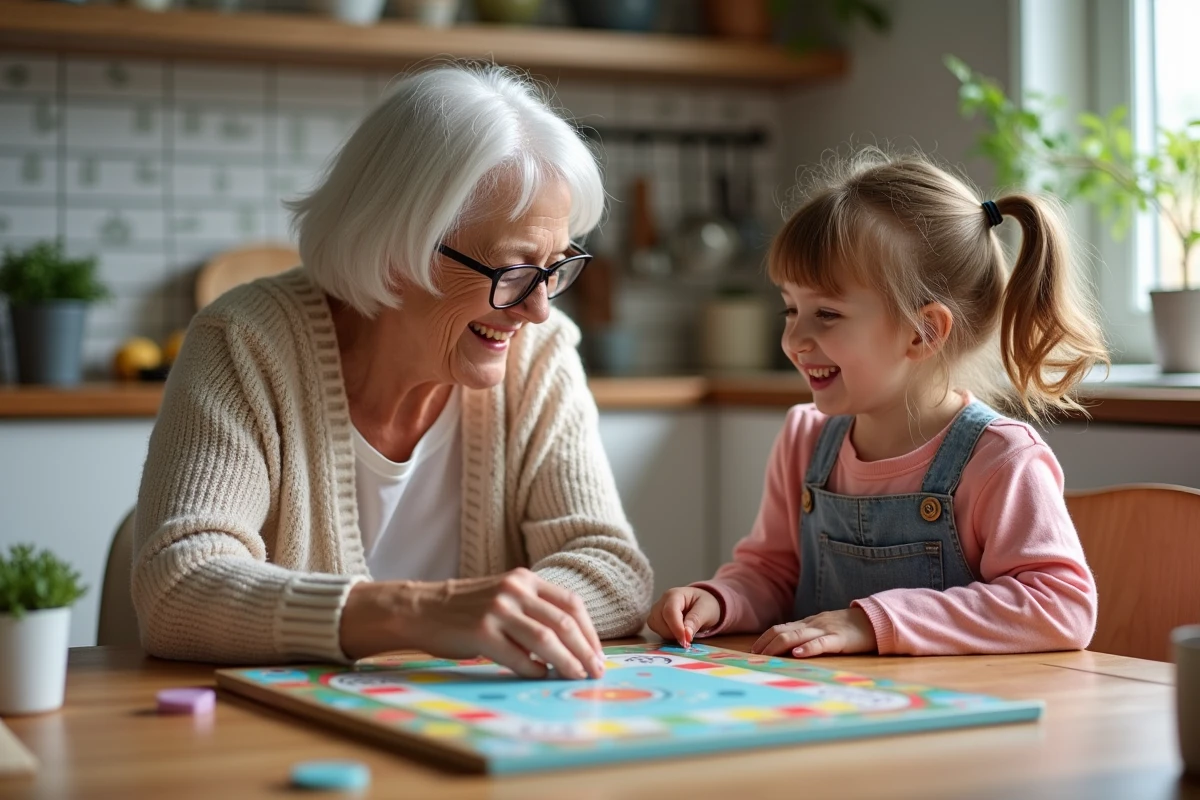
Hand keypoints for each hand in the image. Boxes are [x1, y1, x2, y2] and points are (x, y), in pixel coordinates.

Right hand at [340, 568, 604, 679]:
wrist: (421, 609)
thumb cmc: (467, 609)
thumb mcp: (504, 597)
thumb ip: (534, 612)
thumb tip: (572, 646)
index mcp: (525, 579)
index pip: (571, 604)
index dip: (590, 632)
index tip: (598, 654)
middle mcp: (514, 590)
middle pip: (563, 623)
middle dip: (585, 651)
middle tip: (596, 671)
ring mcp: (497, 610)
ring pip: (546, 640)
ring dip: (566, 663)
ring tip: (576, 676)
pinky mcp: (480, 632)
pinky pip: (518, 657)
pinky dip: (534, 670)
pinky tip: (540, 677)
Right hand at [647, 587, 721, 647]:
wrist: (701, 603)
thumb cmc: (704, 604)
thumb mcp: (706, 610)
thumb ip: (695, 621)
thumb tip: (686, 635)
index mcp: (675, 595)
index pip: (670, 611)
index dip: (676, 628)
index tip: (685, 641)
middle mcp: (662, 601)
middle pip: (660, 620)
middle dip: (673, 633)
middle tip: (688, 636)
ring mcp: (656, 610)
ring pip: (656, 626)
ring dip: (669, 635)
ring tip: (684, 632)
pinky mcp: (655, 620)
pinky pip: (655, 630)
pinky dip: (666, 635)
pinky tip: (677, 633)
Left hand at [750, 607, 876, 657]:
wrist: (873, 620)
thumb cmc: (847, 628)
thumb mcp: (823, 629)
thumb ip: (808, 635)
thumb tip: (788, 648)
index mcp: (808, 623)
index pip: (780, 628)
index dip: (765, 638)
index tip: (753, 650)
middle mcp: (812, 624)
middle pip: (783, 631)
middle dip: (766, 644)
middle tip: (754, 656)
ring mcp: (825, 630)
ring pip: (796, 635)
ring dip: (778, 646)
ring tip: (766, 656)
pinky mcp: (839, 639)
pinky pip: (821, 643)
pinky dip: (807, 648)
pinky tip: (798, 654)